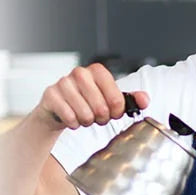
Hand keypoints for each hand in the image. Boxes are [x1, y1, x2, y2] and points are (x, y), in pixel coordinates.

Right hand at [34, 63, 148, 129]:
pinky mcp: (51, 95)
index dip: (117, 111)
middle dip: (101, 118)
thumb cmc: (88, 101)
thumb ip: (131, 99)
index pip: (116, 97)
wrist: (60, 107)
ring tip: (84, 116)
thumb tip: (144, 100)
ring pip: (85, 114)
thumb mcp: (112, 99)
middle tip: (98, 117)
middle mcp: (80, 73)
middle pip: (101, 108)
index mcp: (97, 71)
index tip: (114, 113)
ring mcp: (63, 83)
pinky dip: (74, 123)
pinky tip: (72, 118)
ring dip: (87, 121)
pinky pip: (69, 118)